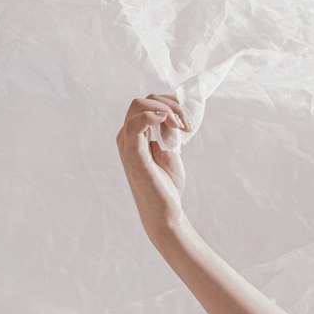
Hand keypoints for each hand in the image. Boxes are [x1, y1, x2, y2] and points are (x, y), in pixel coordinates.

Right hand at [116, 93, 190, 232]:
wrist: (165, 212)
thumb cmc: (167, 186)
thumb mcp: (171, 151)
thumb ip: (169, 132)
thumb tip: (172, 113)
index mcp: (135, 136)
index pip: (146, 104)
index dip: (168, 104)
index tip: (186, 119)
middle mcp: (127, 137)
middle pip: (142, 101)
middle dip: (169, 104)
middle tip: (186, 123)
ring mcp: (127, 144)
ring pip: (138, 106)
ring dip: (165, 109)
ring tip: (181, 126)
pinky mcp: (132, 154)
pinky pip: (135, 124)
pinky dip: (153, 116)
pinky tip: (169, 123)